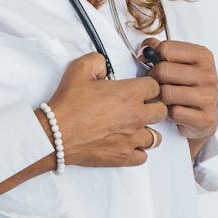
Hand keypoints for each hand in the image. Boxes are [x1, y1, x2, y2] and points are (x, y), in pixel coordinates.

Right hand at [40, 52, 167, 167]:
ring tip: (133, 128)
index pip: (155, 87)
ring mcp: (132, 139)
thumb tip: (105, 65)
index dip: (147, 86)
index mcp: (130, 93)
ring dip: (147, 130)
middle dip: (153, 107)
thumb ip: (97, 61)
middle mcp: (137, 116)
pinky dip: (137, 151)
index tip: (139, 89)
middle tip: (139, 107)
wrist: (56, 134)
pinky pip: (143, 156)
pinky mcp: (124, 157)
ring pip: (156, 137)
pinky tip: (126, 144)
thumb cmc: (68, 104)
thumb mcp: (79, 69)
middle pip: (162, 111)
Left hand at [139, 38, 217, 142]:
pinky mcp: (206, 117)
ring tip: (165, 97)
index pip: (166, 48)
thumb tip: (144, 49)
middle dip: (154, 78)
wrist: (203, 115)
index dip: (154, 57)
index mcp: (202, 56)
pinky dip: (169, 113)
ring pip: (166, 93)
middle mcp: (208, 74)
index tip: (155, 64)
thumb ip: (159, 49)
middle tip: (157, 83)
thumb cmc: (186, 86)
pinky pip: (174, 113)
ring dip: (160, 97)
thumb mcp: (176, 62)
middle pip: (163, 71)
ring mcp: (209, 96)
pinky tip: (173, 110)